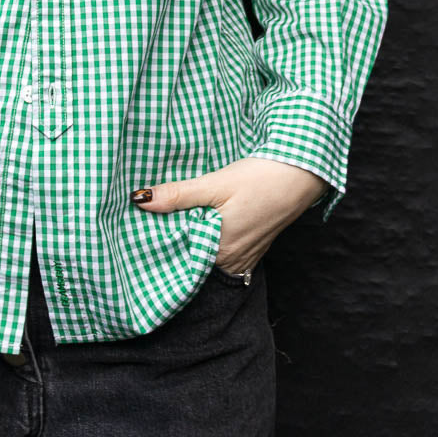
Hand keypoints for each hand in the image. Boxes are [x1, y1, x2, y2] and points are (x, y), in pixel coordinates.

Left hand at [131, 157, 327, 274]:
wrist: (301, 175)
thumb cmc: (259, 179)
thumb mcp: (215, 184)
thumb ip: (178, 195)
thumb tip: (140, 200)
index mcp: (218, 250)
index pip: (177, 254)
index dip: (156, 240)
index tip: (137, 228)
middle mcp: (230, 261)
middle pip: (190, 255)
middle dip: (171, 240)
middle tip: (145, 220)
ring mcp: (243, 258)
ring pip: (205, 253)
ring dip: (190, 239)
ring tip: (167, 220)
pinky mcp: (251, 248)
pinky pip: (220, 251)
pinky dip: (208, 239)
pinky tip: (198, 222)